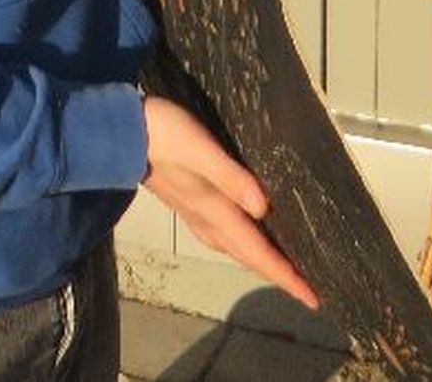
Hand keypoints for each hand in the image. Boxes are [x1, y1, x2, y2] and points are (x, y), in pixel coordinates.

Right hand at [142, 96, 318, 308]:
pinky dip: (242, 242)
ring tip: (281, 266)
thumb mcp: (199, 150)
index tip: (313, 299)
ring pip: (234, 247)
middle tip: (305, 290)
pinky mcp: (186, 200)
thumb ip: (230, 177)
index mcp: (214, 209)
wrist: (119, 131)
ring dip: (258, 260)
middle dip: (276, 274)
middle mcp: (205, 218)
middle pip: (247, 255)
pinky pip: (223, 234)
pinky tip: (244, 230)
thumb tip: (264, 208)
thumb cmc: (162, 135)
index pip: (256, 251)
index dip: (285, 276)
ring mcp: (193, 211)